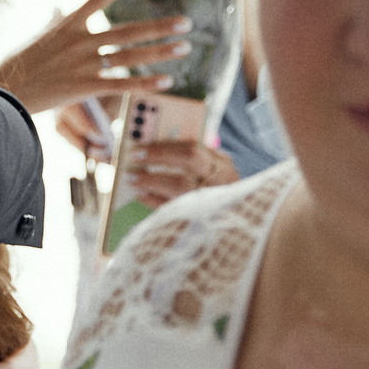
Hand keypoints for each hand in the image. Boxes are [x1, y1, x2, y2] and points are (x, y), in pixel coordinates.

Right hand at [0, 0, 190, 114]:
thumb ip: (53, 21)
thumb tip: (58, 7)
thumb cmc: (17, 66)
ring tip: (184, 47)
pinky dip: (145, 84)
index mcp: (67, 25)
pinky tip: (166, 81)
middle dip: (159, 27)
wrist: (3, 92)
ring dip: (160, 52)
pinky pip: (121, 85)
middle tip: (186, 23)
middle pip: (127, 31)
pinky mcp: (84, 88)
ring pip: (130, 56)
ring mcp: (84, 64)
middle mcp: (79, 41)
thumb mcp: (36, 37)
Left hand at [54, 105, 237, 205]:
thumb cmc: (216, 188)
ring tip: (132, 178)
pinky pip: (174, 209)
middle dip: (158, 158)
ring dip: (152, 181)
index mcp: (223, 165)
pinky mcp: (201, 219)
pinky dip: (154, 201)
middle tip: (133, 157)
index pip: (192, 149)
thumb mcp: (212, 169)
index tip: (140, 147)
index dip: (164, 148)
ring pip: (181, 188)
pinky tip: (141, 195)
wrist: (237, 223)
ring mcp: (213, 201)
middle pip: (188, 163)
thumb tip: (154, 145)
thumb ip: (192, 157)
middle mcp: (221, 181)